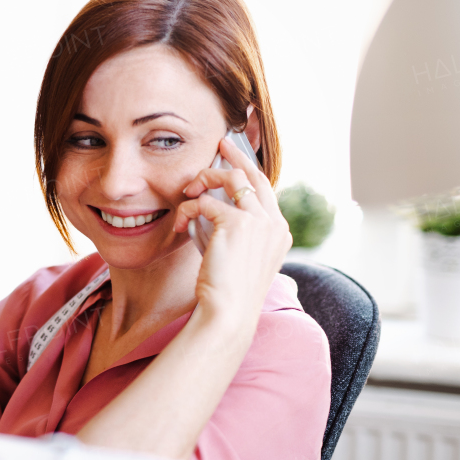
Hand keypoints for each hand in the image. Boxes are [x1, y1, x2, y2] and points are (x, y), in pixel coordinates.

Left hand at [173, 136, 291, 333]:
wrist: (229, 312)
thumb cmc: (227, 291)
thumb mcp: (237, 256)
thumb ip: (233, 231)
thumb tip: (210, 205)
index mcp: (280, 231)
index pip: (265, 189)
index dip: (248, 169)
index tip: (232, 156)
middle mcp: (275, 223)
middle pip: (254, 174)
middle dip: (235, 156)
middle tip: (218, 146)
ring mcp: (260, 221)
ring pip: (231, 179)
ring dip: (205, 180)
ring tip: (188, 192)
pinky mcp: (238, 223)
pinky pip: (205, 202)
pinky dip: (188, 209)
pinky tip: (179, 225)